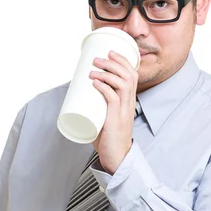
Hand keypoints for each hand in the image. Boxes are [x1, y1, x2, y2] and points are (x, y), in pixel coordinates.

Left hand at [89, 50, 138, 174]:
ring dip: (107, 72)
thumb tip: (77, 94)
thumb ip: (96, 106)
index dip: (124, 61)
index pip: (133, 76)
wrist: (116, 158)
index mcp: (128, 102)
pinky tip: (95, 81)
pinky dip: (104, 87)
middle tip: (98, 57)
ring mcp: (123, 111)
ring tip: (94, 67)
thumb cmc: (109, 140)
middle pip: (129, 75)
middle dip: (114, 62)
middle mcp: (129, 104)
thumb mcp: (105, 118)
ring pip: (122, 84)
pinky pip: (113, 98)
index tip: (111, 52)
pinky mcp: (116, 119)